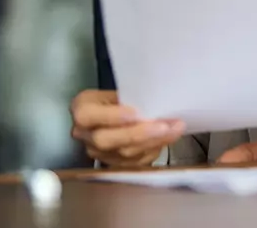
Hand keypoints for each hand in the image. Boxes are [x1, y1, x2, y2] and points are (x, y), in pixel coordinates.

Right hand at [69, 89, 185, 166]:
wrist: (110, 117)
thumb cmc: (114, 100)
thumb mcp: (114, 92)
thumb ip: (128, 98)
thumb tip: (155, 101)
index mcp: (82, 110)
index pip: (89, 116)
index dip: (112, 116)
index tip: (136, 113)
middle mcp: (85, 135)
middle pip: (107, 140)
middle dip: (138, 134)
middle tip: (164, 126)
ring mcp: (98, 153)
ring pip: (124, 153)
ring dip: (153, 142)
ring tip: (174, 130)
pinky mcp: (113, 164)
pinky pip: (134, 162)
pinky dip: (154, 149)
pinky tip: (168, 138)